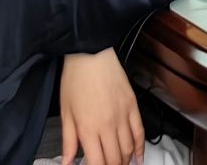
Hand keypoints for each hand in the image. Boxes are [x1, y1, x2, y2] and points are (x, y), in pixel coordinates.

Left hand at [59, 49, 142, 164]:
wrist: (91, 54)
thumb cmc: (76, 79)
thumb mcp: (66, 112)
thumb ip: (68, 141)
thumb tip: (66, 162)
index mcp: (88, 128)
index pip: (97, 163)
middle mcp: (108, 125)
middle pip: (114, 159)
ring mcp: (123, 116)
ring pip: (128, 149)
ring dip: (125, 161)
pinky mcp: (132, 106)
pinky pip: (140, 132)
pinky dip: (140, 148)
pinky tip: (138, 157)